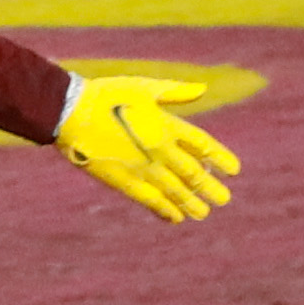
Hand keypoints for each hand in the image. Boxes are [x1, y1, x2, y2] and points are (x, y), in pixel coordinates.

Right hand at [56, 70, 241, 223]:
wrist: (69, 113)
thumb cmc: (105, 95)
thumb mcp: (143, 86)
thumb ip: (174, 92)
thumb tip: (202, 90)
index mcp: (167, 124)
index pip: (203, 145)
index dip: (220, 158)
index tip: (234, 170)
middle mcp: (160, 149)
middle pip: (193, 173)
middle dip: (209, 187)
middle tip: (223, 200)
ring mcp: (142, 167)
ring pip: (175, 190)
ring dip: (190, 203)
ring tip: (203, 213)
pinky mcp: (122, 180)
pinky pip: (149, 199)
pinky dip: (164, 209)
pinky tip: (174, 217)